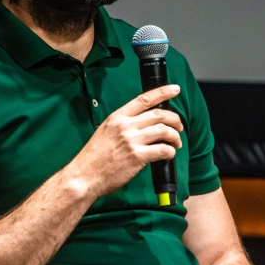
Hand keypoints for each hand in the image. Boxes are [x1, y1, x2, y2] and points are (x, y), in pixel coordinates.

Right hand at [65, 85, 183, 198]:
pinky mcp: (137, 157)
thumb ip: (122, 125)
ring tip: (176, 143)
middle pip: (159, 114)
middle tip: (179, 126)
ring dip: (175, 136)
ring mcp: (132, 141)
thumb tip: (143, 123)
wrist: (84, 176)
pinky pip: (163, 150)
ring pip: (164, 131)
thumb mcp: (105, 131)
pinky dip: (170, 152)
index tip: (175, 89)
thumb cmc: (94, 157)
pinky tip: (169, 155)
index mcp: (117, 117)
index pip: (144, 99)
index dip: (162, 92)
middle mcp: (125, 126)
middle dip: (175, 119)